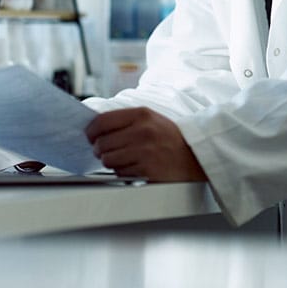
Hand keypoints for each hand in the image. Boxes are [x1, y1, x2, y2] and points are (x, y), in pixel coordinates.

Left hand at [85, 107, 207, 181]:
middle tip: (106, 151)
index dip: (91, 131)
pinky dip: (123, 172)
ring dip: (111, 162)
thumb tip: (95, 126)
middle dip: (100, 150)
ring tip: (123, 159)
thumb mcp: (151, 119)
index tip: (90, 136)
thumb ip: (125, 120)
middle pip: (101, 143)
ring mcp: (145, 151)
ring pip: (108, 160)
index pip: (101, 121)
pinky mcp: (147, 169)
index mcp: (142, 115)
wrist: (195, 156)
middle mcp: (142, 131)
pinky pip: (120, 172)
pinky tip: (134, 167)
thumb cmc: (170, 139)